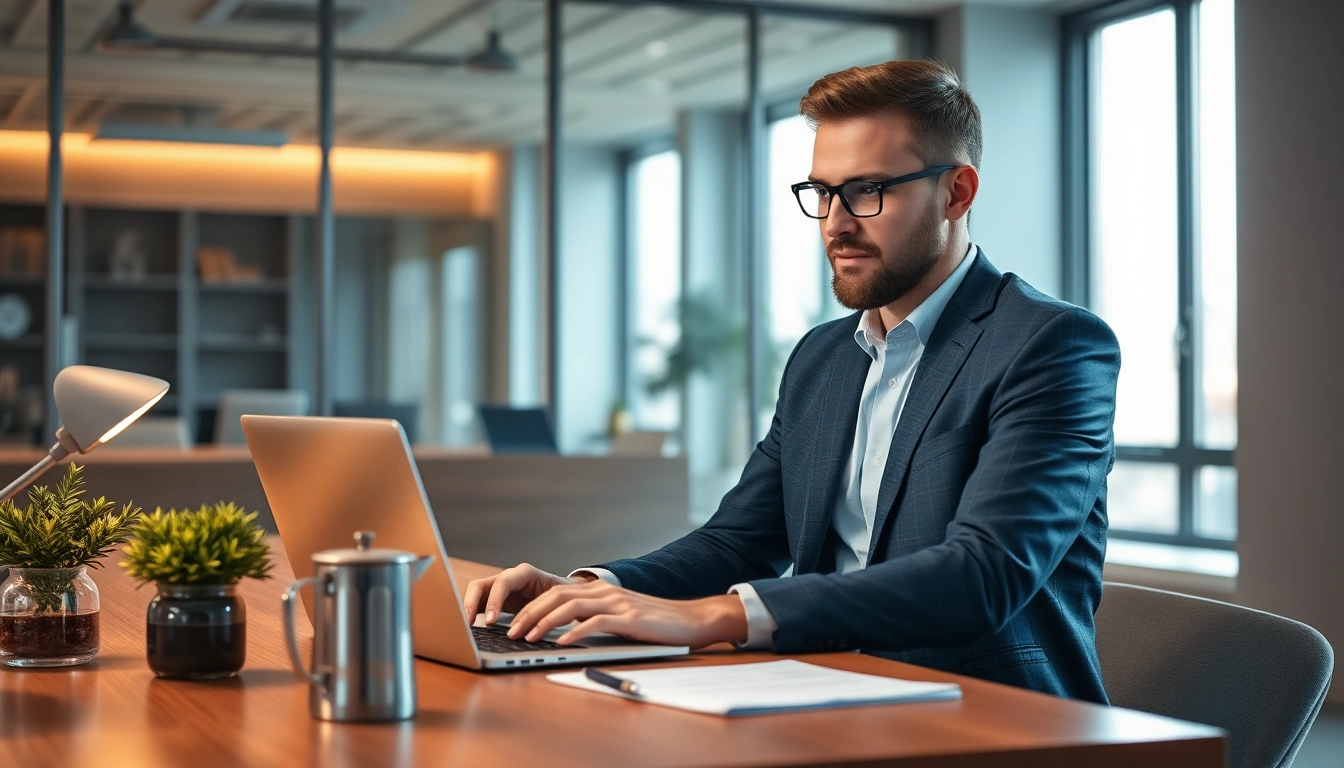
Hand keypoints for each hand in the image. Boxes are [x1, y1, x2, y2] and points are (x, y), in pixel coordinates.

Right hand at [462, 563, 594, 625]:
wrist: (565, 592)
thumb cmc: (562, 594)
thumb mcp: (557, 599)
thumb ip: (545, 608)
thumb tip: (535, 627)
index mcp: (524, 573)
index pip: (503, 582)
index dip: (494, 601)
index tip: (490, 621)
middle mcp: (508, 578)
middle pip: (480, 585)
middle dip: (471, 604)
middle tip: (469, 624)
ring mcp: (499, 588)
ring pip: (475, 594)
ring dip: (468, 609)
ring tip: (465, 628)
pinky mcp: (495, 599)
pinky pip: (479, 604)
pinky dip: (472, 615)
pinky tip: (470, 629)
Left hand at [506, 579, 748, 649]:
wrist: (691, 619)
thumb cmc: (654, 623)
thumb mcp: (619, 616)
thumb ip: (595, 618)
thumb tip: (563, 632)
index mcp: (599, 590)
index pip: (555, 593)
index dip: (532, 608)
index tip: (514, 624)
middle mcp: (604, 592)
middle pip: (556, 596)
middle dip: (530, 614)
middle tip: (512, 632)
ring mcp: (617, 603)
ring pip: (571, 606)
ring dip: (545, 622)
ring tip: (529, 637)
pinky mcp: (629, 617)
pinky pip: (596, 622)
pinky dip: (575, 631)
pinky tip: (561, 643)